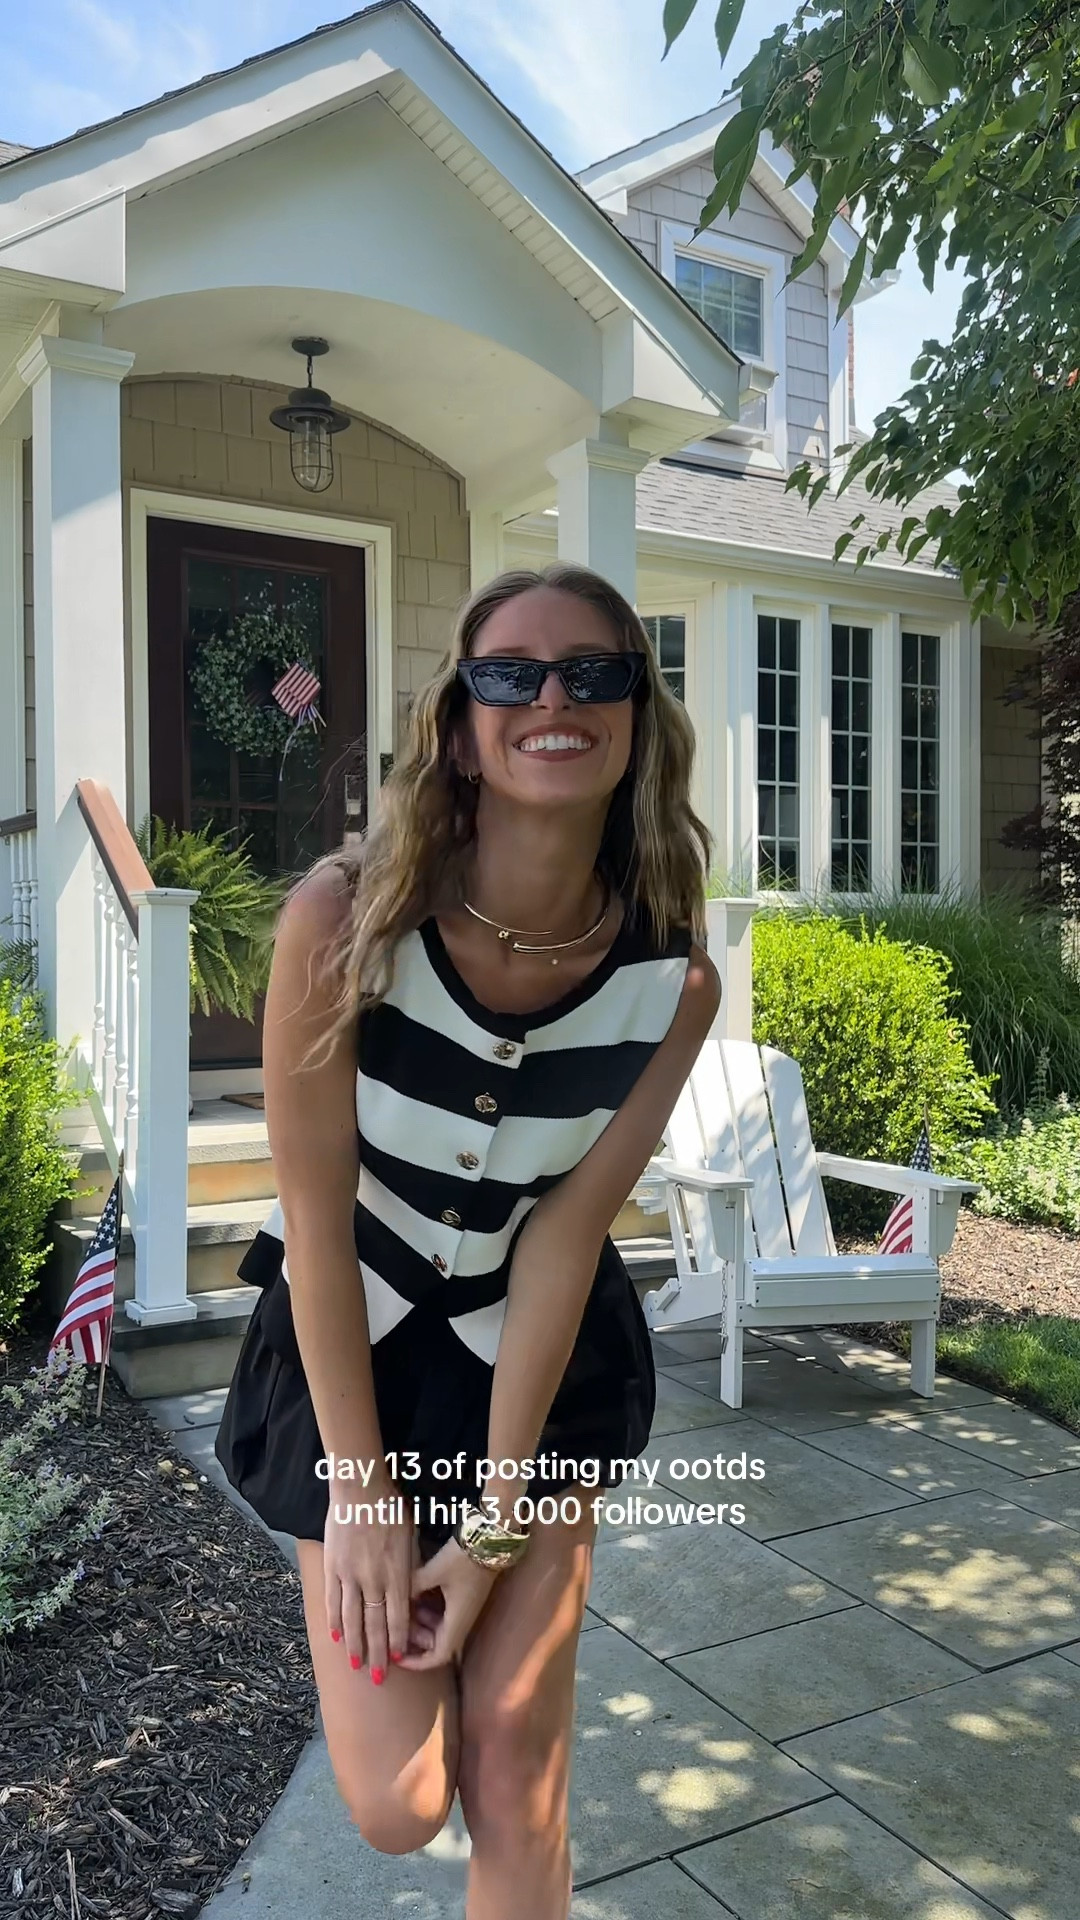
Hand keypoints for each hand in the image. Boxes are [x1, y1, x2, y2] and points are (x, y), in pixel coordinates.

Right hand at [322, 1477, 433, 1678]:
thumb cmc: (392, 1508)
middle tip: (379, 1678)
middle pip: (375, 1624)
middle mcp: (374, 1579)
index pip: (400, 1616)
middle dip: (379, 1653)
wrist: (361, 1488)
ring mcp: (350, 1575)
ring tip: (356, 1665)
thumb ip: (411, 1566)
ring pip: (352, 1618)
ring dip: (355, 1645)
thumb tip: (414, 1592)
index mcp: (397, 1572)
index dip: (399, 1640)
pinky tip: (335, 1637)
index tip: (400, 1659)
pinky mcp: (333, 1567)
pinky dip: (334, 1620)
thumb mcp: (412, 1536)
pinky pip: (333, 1600)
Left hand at [395, 1537, 499, 1672]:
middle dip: (415, 1639)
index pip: (437, 1657)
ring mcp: (465, 1609)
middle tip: (397, 1624)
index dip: (416, 1661)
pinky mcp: (465, 1598)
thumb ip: (411, 1587)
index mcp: (456, 1622)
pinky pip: (443, 1615)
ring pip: (439, 1629)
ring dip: (421, 1624)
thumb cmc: (463, 1559)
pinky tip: (416, 1596)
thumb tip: (393, 1598)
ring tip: (404, 1608)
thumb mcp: (433, 1571)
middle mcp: (462, 1620)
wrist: (489, 1540)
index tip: (397, 1656)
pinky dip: (429, 1612)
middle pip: (436, 1644)